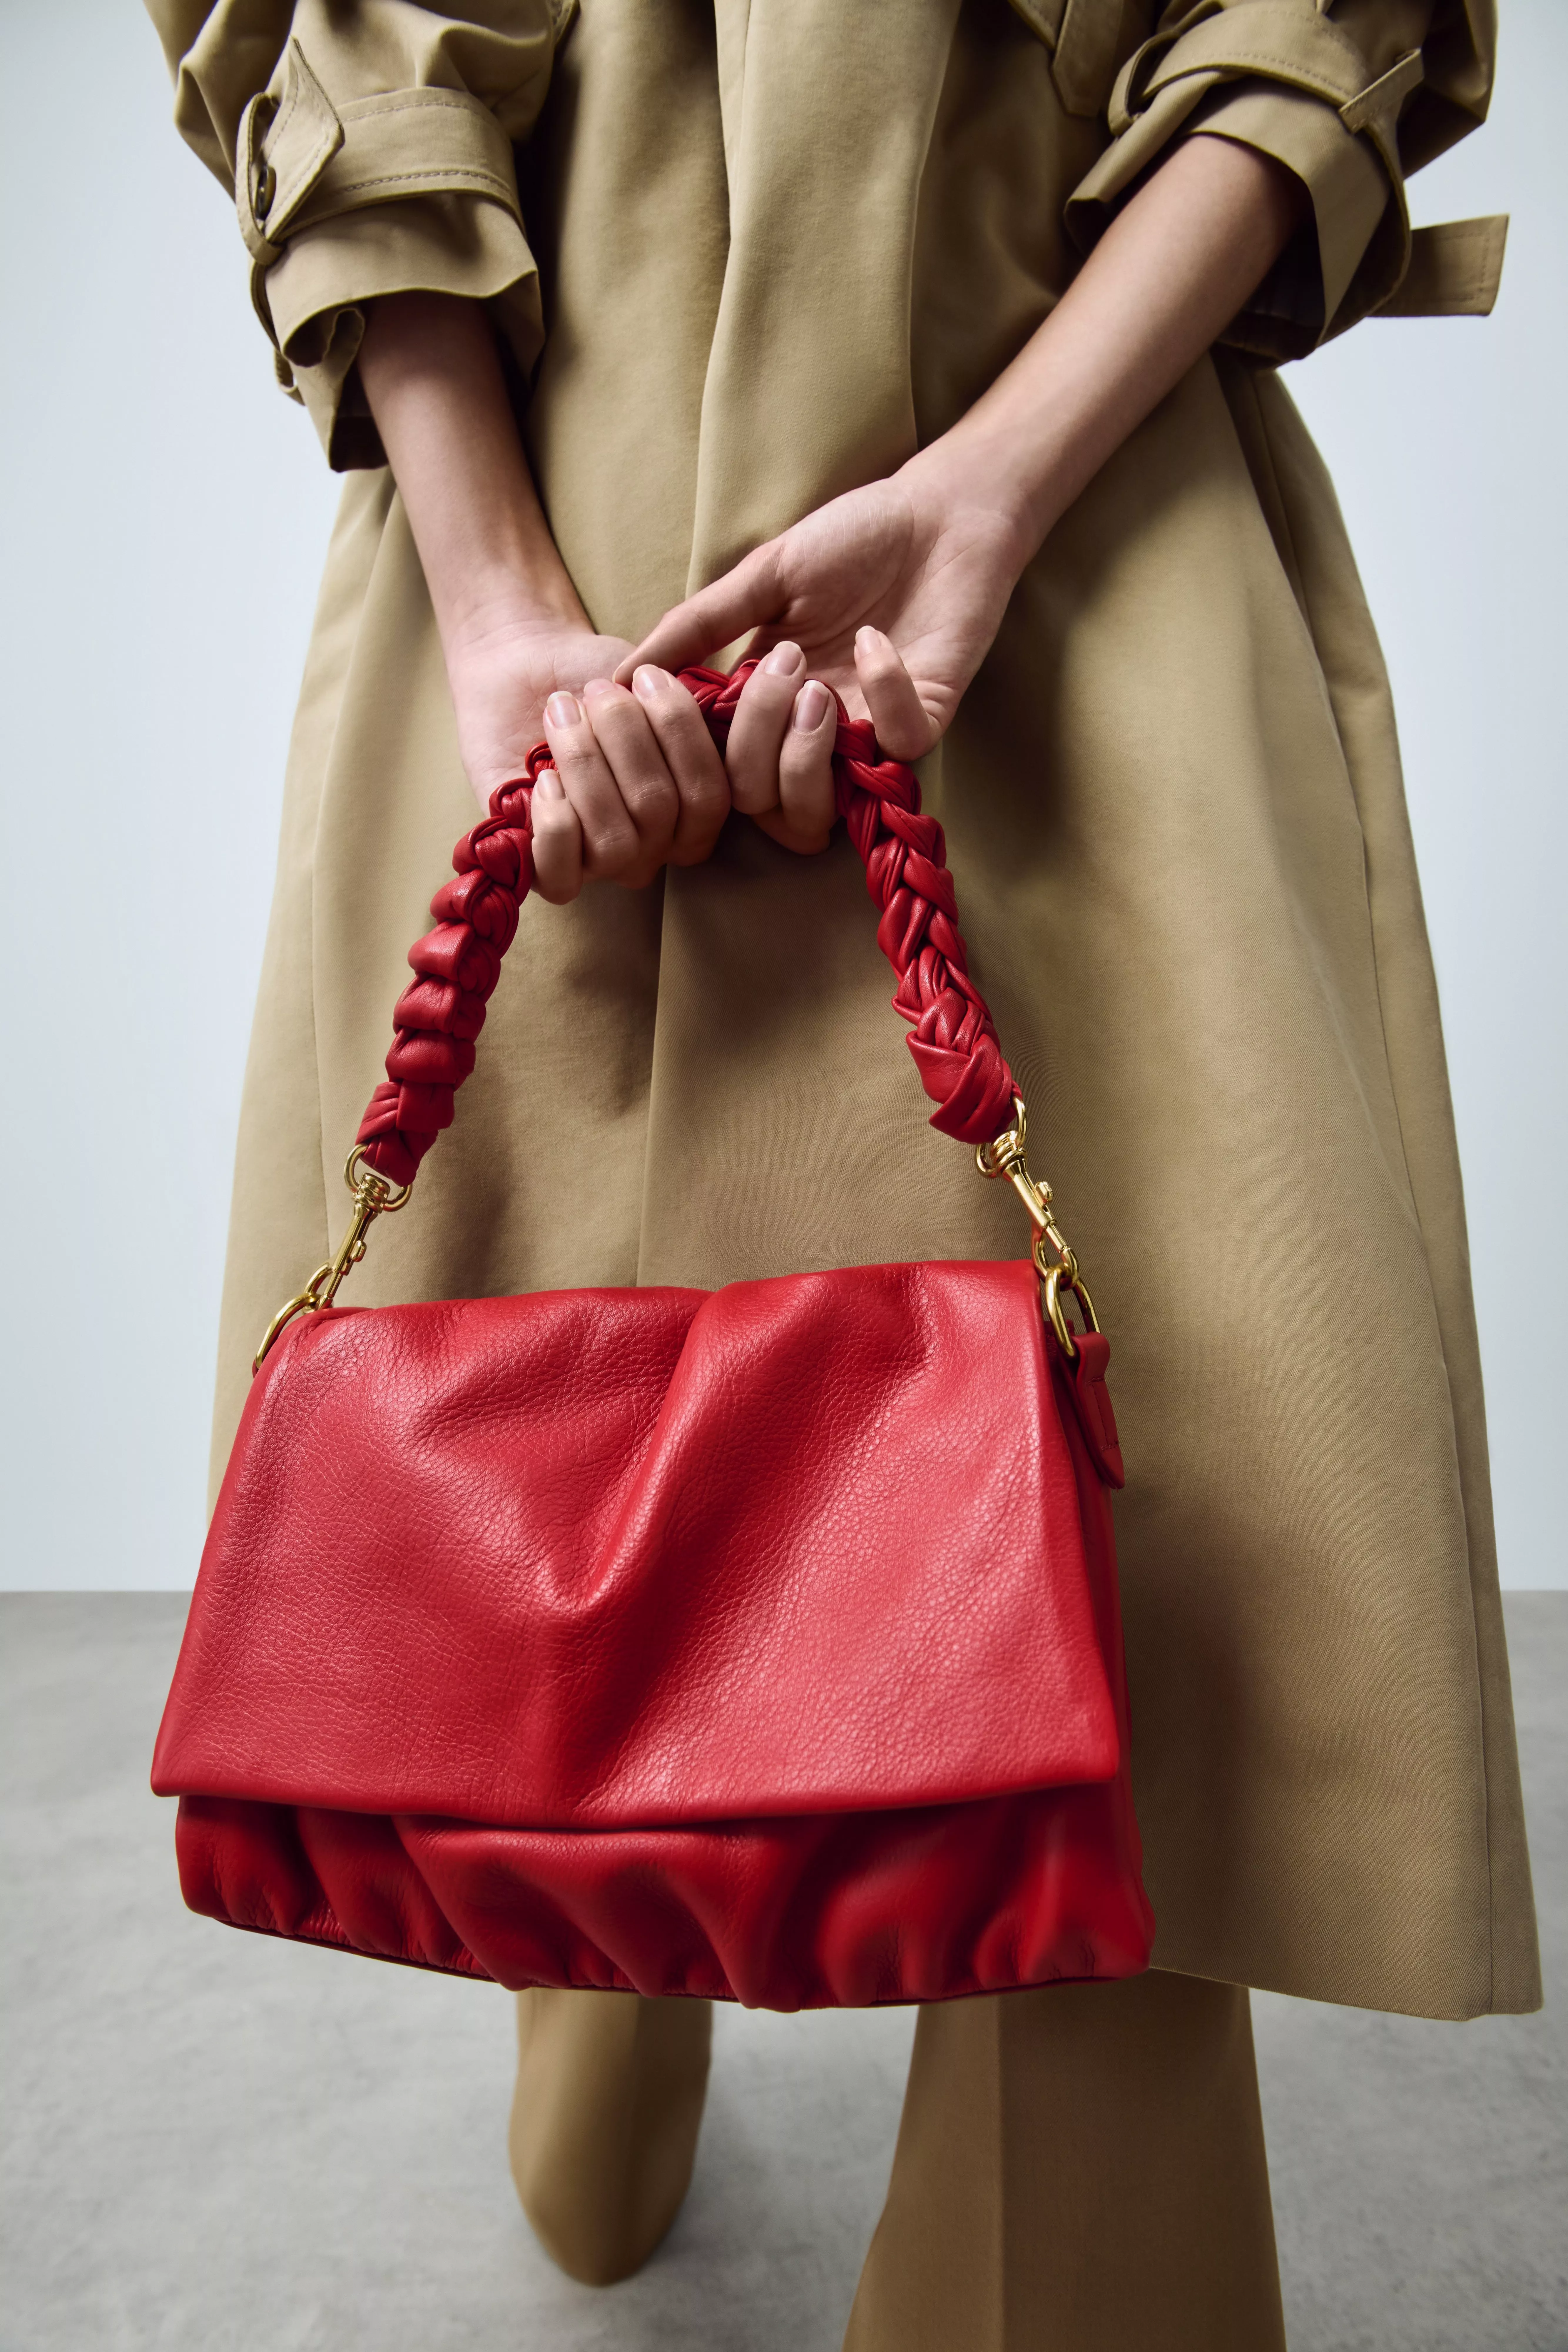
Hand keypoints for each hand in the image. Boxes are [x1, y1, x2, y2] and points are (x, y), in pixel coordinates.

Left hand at [446, 615, 736, 903]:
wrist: (519, 670)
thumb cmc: (590, 679)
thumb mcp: (645, 681)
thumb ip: (684, 704)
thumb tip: (697, 709)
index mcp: (691, 807)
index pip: (709, 798)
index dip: (681, 734)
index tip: (646, 675)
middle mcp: (653, 847)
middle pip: (658, 810)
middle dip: (624, 735)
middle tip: (595, 690)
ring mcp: (600, 863)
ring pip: (614, 844)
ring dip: (585, 764)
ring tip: (560, 712)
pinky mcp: (544, 869)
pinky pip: (561, 879)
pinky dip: (554, 823)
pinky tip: (544, 778)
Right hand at [618, 457, 1031, 763]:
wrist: (938, 513)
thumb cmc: (851, 540)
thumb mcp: (761, 576)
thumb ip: (695, 628)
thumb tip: (615, 678)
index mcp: (765, 705)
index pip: (712, 769)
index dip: (688, 751)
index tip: (677, 693)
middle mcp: (810, 733)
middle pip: (755, 803)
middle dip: (750, 747)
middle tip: (779, 667)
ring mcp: (866, 734)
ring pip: (817, 808)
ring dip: (802, 750)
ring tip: (815, 682)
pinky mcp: (925, 719)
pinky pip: (897, 747)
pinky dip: (881, 695)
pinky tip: (877, 640)